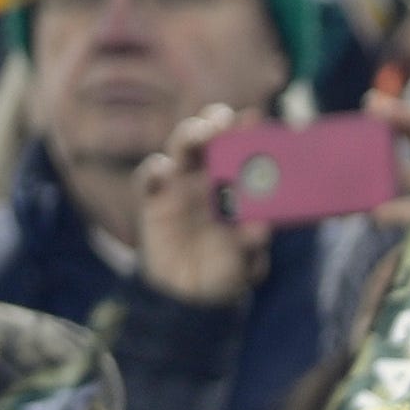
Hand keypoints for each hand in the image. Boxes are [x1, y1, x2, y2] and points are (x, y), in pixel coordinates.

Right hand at [130, 111, 272, 306]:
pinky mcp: (154, 201)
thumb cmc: (229, 265)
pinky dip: (153, 172)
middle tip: (225, 120)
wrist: (192, 291)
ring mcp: (181, 184)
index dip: (251, 130)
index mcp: (242, 181)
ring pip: (182, 149)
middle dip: (218, 122)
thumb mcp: (246, 260)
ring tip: (201, 135)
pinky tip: (161, 171)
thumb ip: (252, 245)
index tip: (256, 118)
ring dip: (190, 136)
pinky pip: (149, 180)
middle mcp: (212, 174)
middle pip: (212, 136)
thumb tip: (260, 229)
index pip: (247, 146)